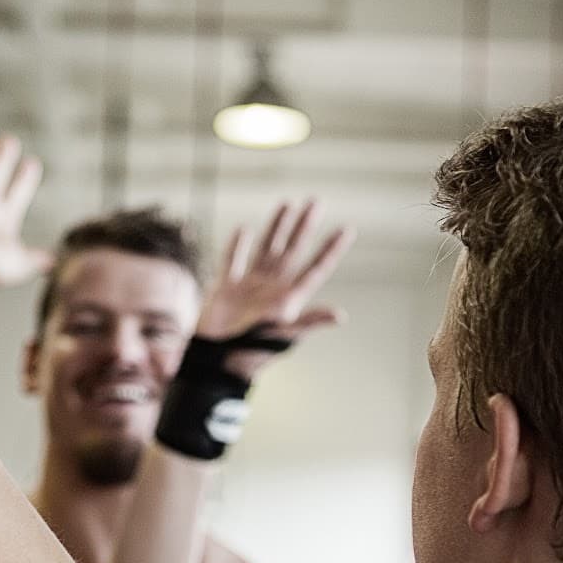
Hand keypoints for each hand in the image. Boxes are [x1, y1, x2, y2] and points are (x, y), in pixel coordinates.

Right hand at [199, 199, 352, 377]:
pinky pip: (232, 260)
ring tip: (288, 204)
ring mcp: (250, 286)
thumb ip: (309, 321)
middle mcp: (272, 288)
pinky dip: (237, 246)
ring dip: (277, 227)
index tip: (347, 230)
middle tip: (316, 202)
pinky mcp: (226, 287)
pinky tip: (243, 229)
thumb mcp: (284, 335)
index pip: (315, 268)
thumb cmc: (252, 352)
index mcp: (289, 298)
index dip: (331, 250)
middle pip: (293, 250)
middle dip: (305, 227)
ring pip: (267, 249)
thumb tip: (340, 316)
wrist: (215, 360)